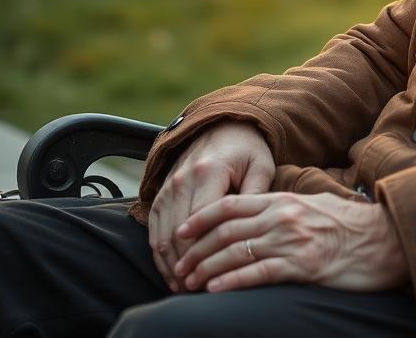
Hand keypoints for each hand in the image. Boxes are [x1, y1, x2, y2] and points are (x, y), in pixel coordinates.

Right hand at [148, 121, 274, 292]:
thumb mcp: (261, 166)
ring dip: (170, 264)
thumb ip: (256, 195)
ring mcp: (168, 186)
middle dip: (186, 264)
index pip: (200, 221)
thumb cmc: (248, 149)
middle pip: (177, 233)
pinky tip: (172, 271)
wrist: (223, 126)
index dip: (204, 251)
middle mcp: (183, 179)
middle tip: (198, 289)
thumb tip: (253, 228)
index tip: (213, 274)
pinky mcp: (161, 192)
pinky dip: (160, 253)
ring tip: (184, 288)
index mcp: (209, 172)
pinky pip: (154, 228)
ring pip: (161, 234)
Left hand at [173, 192, 408, 293]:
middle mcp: (284, 216)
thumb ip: (285, 209)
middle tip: (178, 265)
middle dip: (197, 249)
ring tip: (188, 281)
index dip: (202, 217)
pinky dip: (232, 281)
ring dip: (206, 267)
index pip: (233, 204)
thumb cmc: (351, 225)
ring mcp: (293, 240)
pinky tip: (215, 289)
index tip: (182, 231)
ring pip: (237, 251)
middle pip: (227, 229)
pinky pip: (259, 272)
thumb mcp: (314, 206)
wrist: (387, 238)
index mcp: (285, 200)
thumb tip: (258, 217)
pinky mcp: (304, 265)